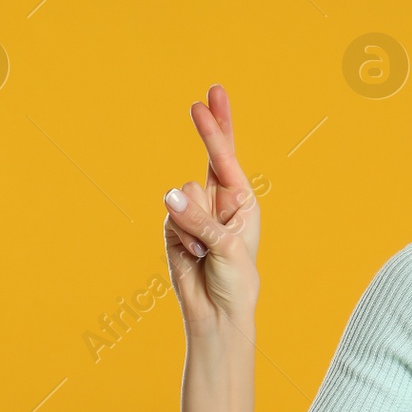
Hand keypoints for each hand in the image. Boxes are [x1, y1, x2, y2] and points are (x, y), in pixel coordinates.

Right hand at [163, 85, 261, 333]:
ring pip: (182, 195)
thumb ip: (200, 221)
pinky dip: (181, 238)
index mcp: (242, 202)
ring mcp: (194, 213)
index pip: (228, 157)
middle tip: (200, 101)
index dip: (218, 127)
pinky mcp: (174, 228)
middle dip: (207, 130)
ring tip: (205, 250)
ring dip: (193, 224)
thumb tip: (168, 196)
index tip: (210, 97)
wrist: (215, 314)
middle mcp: (218, 202)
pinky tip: (192, 256)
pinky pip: (170, 218)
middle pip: (208, 157)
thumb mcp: (227, 248)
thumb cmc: (235, 282)